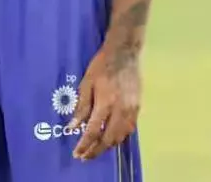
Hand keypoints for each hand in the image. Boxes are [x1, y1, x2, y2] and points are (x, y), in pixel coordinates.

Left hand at [66, 42, 140, 161]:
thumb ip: (81, 107)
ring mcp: (131, 110)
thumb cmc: (100, 66)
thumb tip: (72, 126)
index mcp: (105, 103)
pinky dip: (119, 137)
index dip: (84, 145)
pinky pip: (129, 129)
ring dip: (108, 146)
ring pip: (120, 137)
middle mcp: (120, 110)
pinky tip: (110, 138)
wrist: (124, 53)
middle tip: (85, 156)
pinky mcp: (138, 108)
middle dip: (95, 150)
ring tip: (95, 149)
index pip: (93, 131)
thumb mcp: (85, 83)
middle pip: (108, 139)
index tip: (77, 154)